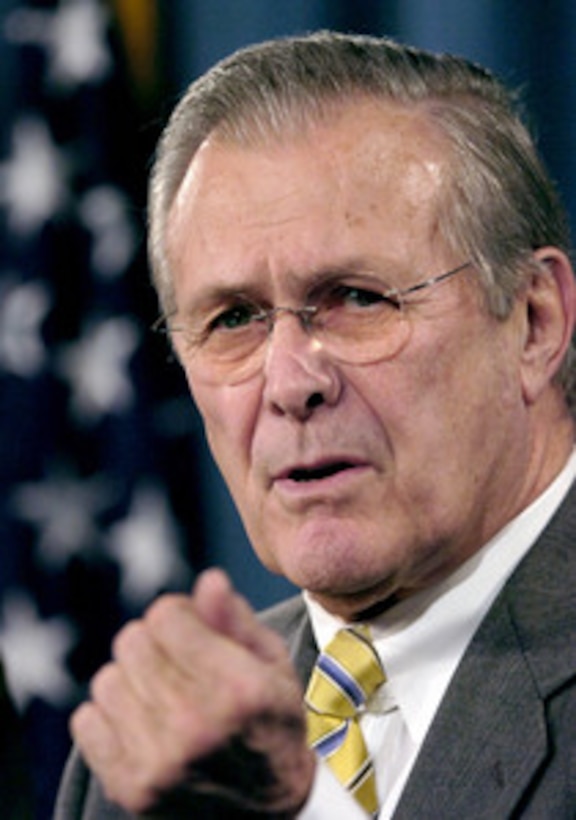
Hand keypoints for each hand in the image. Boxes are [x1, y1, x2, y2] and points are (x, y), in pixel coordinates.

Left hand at [71, 569, 315, 815]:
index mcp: (239, 688)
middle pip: (132, 641)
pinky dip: (108, 716)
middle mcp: (196, 725)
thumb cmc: (271, 726)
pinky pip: (86, 720)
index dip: (179, 614)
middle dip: (154, 642)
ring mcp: (159, 762)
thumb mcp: (273, 666)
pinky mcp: (131, 789)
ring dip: (131, 680)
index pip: (166, 614)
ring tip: (160, 696)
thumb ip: (237, 620)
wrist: (271, 814)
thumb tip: (208, 580)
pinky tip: (140, 723)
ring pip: (107, 678)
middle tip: (177, 664)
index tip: (192, 631)